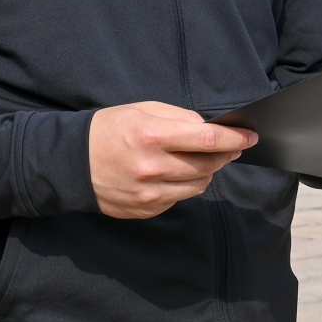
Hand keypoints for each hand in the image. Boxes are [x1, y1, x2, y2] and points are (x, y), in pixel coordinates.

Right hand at [90, 101, 257, 219]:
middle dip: (225, 154)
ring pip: (198, 186)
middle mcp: (152, 168)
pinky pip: (179, 198)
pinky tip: (174, 173)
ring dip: (207, 171)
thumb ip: (179, 118)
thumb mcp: (142, 111)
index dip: (234, 138)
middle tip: (231, 146)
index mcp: (152, 137)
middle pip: (208, 165)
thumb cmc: (109, 129)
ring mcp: (149, 195)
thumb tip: (209, 129)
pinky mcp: (146, 210)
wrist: (72, 162)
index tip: (250, 137)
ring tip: (199, 158)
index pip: (207, 139)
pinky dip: (185, 185)